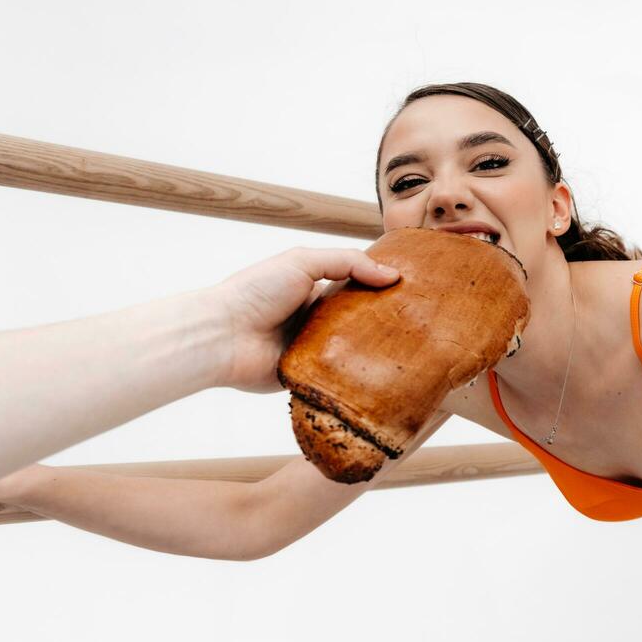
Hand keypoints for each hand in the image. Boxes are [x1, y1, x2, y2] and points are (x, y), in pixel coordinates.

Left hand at [209, 246, 400, 393]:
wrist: (221, 336)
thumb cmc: (255, 291)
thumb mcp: (303, 262)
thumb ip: (347, 262)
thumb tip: (392, 275)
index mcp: (314, 291)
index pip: (356, 288)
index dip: (382, 289)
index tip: (414, 291)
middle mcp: (316, 321)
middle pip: (359, 322)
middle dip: (385, 323)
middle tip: (420, 324)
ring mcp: (313, 351)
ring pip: (353, 352)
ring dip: (374, 351)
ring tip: (412, 351)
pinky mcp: (308, 378)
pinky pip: (337, 378)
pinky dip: (355, 377)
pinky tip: (386, 376)